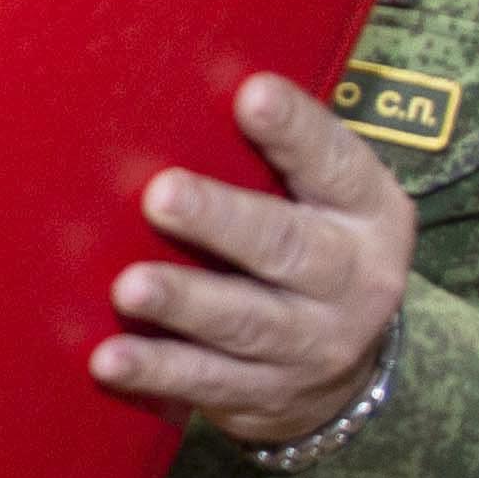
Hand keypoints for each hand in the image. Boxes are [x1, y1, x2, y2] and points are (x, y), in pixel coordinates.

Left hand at [89, 73, 416, 444]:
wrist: (346, 368)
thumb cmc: (307, 241)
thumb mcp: (319, 197)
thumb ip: (272, 156)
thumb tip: (174, 82)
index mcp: (367, 212)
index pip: (334, 162)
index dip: (294, 130)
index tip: (251, 95)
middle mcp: (352, 279)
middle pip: (287, 247)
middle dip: (222, 221)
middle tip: (162, 195)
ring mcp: (312, 344)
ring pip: (245, 322)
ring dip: (184, 302)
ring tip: (130, 287)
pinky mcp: (266, 395)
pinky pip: (207, 382)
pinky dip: (157, 371)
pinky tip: (111, 359)